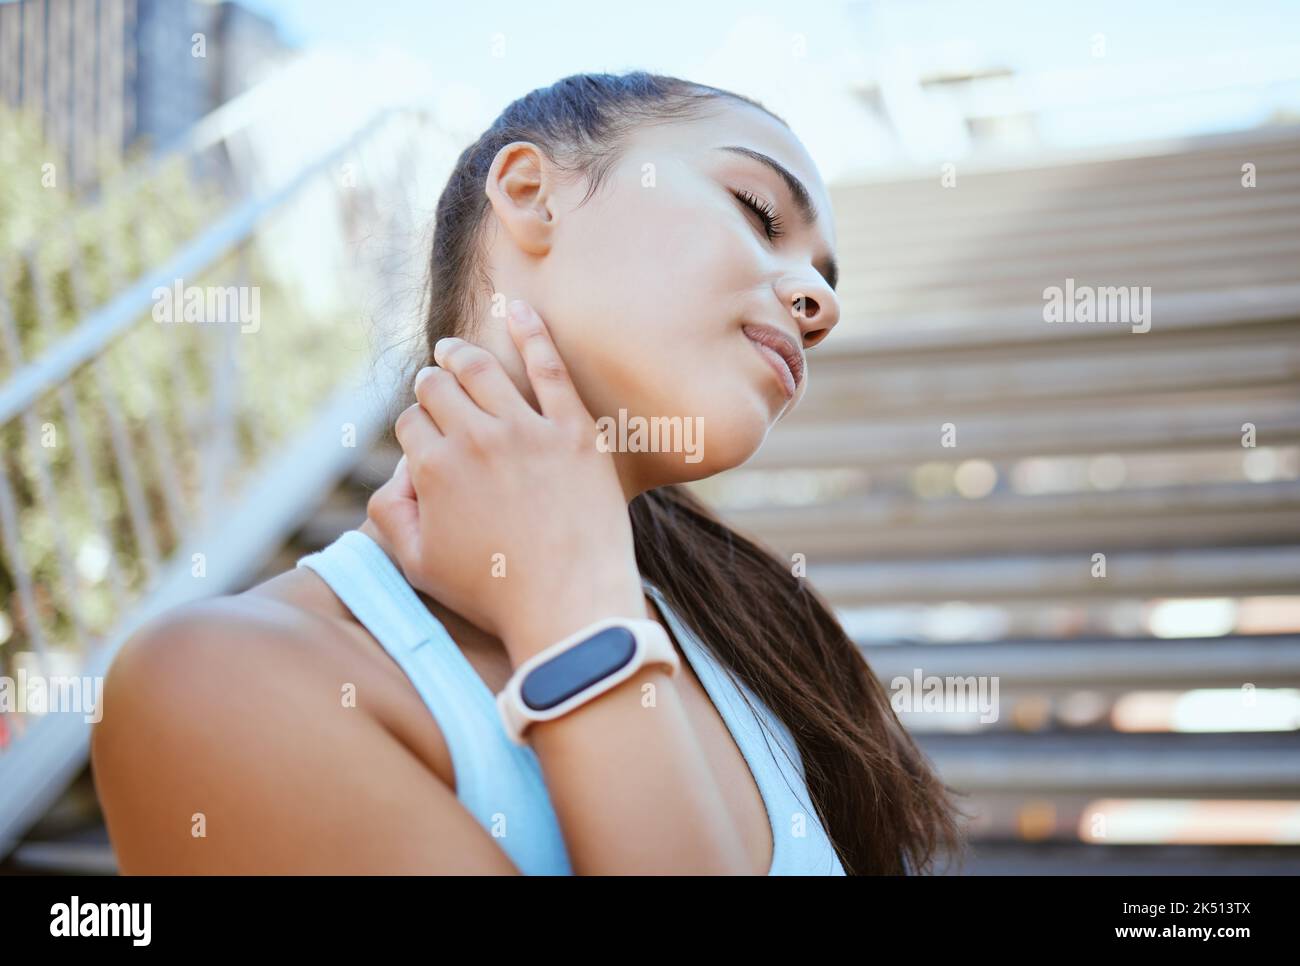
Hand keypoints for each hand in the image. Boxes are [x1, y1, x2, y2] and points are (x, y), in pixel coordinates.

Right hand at [366, 299, 647, 663]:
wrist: (570, 605)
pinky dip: (531, 331)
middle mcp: (475, 439)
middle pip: (437, 388)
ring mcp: (527, 430)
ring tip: (452, 350)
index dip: (415, 428)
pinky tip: (519, 309)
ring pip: (481, 369)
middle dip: (429, 385)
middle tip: (433, 384)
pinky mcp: (575, 429)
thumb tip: (396, 472)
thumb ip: (390, 515)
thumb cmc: (493, 593)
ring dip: (459, 354)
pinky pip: (549, 366)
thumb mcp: (418, 565)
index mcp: (434, 469)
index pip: (410, 423)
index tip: (425, 438)